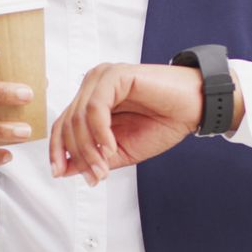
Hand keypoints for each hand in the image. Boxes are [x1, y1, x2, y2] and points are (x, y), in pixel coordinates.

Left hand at [49, 63, 208, 185]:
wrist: (194, 109)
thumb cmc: (162, 124)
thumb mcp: (121, 150)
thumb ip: (92, 157)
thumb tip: (64, 169)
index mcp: (91, 101)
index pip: (62, 125)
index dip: (56, 150)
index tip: (59, 173)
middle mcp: (92, 86)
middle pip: (68, 123)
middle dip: (78, 155)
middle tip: (95, 176)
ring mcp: (102, 78)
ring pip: (79, 116)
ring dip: (88, 148)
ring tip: (104, 167)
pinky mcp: (115, 75)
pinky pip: (96, 107)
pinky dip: (100, 132)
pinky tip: (110, 147)